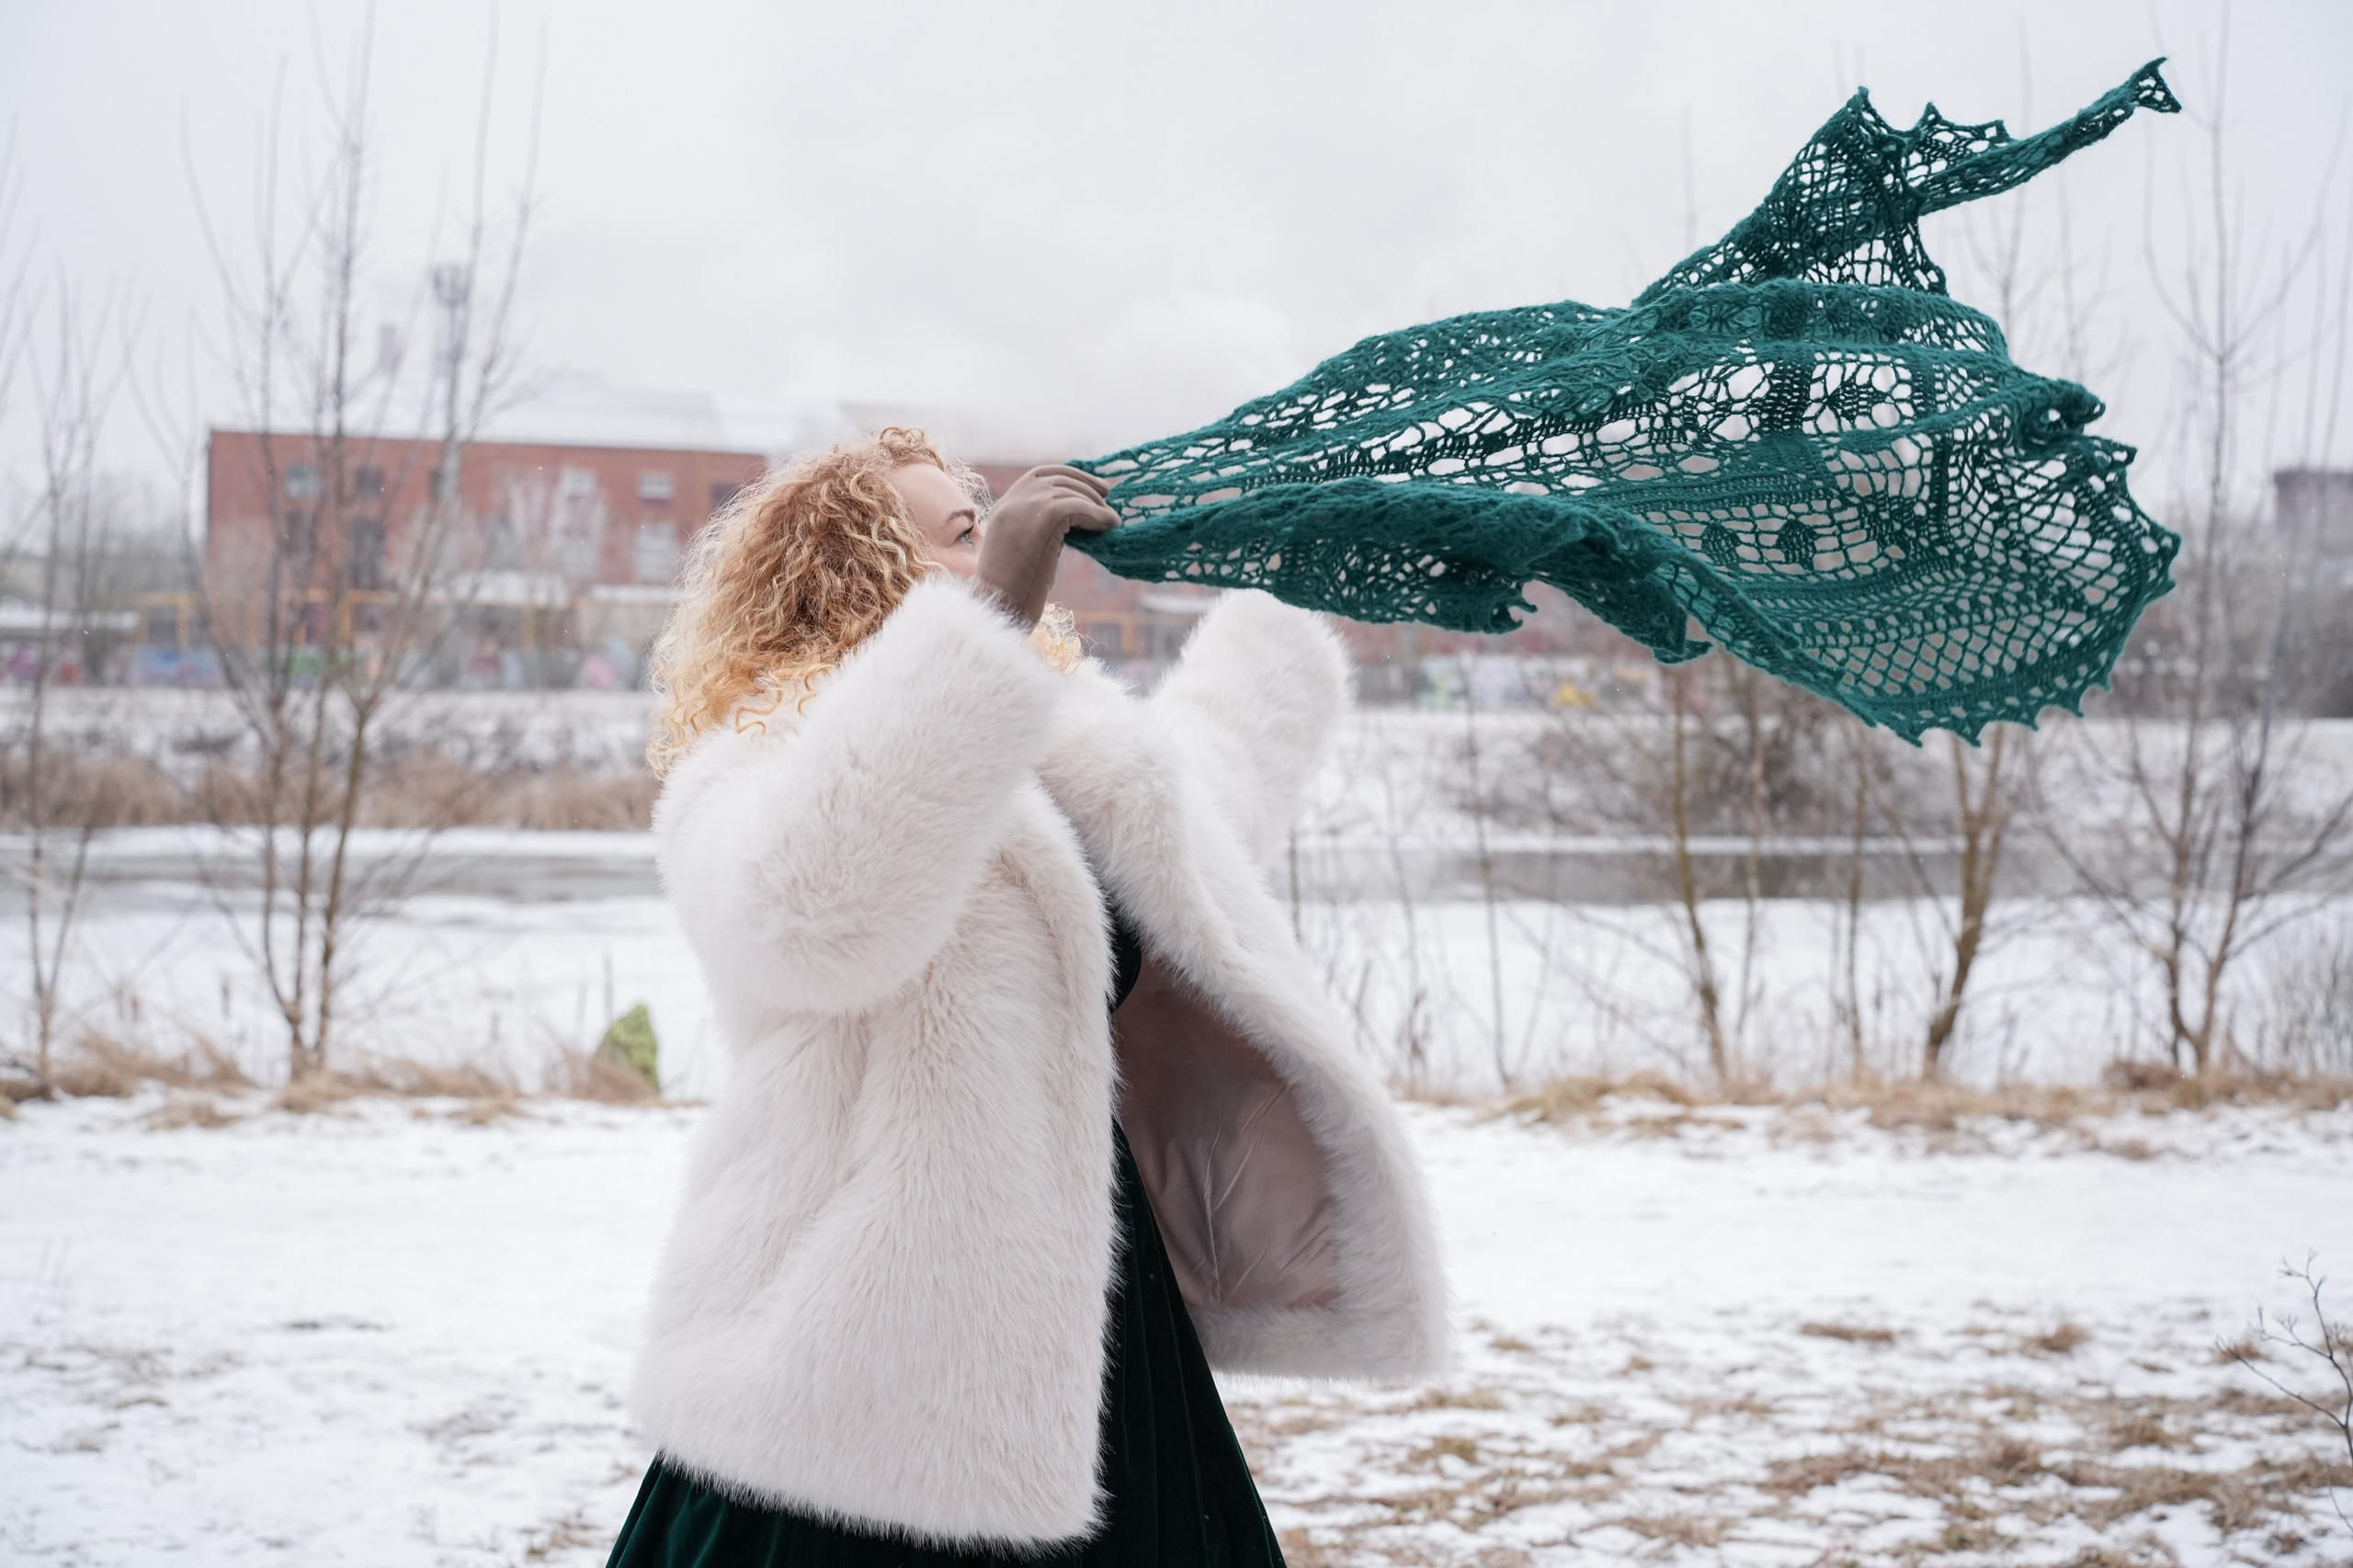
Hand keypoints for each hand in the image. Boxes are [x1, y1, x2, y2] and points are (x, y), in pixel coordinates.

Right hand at [974, 465, 1116, 628]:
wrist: (1000, 606)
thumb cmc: (1013, 591)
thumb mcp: (1021, 550)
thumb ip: (1038, 528)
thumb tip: (1074, 519)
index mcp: (1004, 507)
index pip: (1039, 476)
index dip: (1068, 476)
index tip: (1090, 486)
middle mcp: (1013, 501)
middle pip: (1057, 477)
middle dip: (1086, 483)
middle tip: (1108, 494)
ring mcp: (1026, 507)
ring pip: (1070, 491)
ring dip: (1096, 503)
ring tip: (1111, 520)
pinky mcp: (1044, 518)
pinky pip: (1079, 506)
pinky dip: (1099, 514)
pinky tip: (1111, 525)